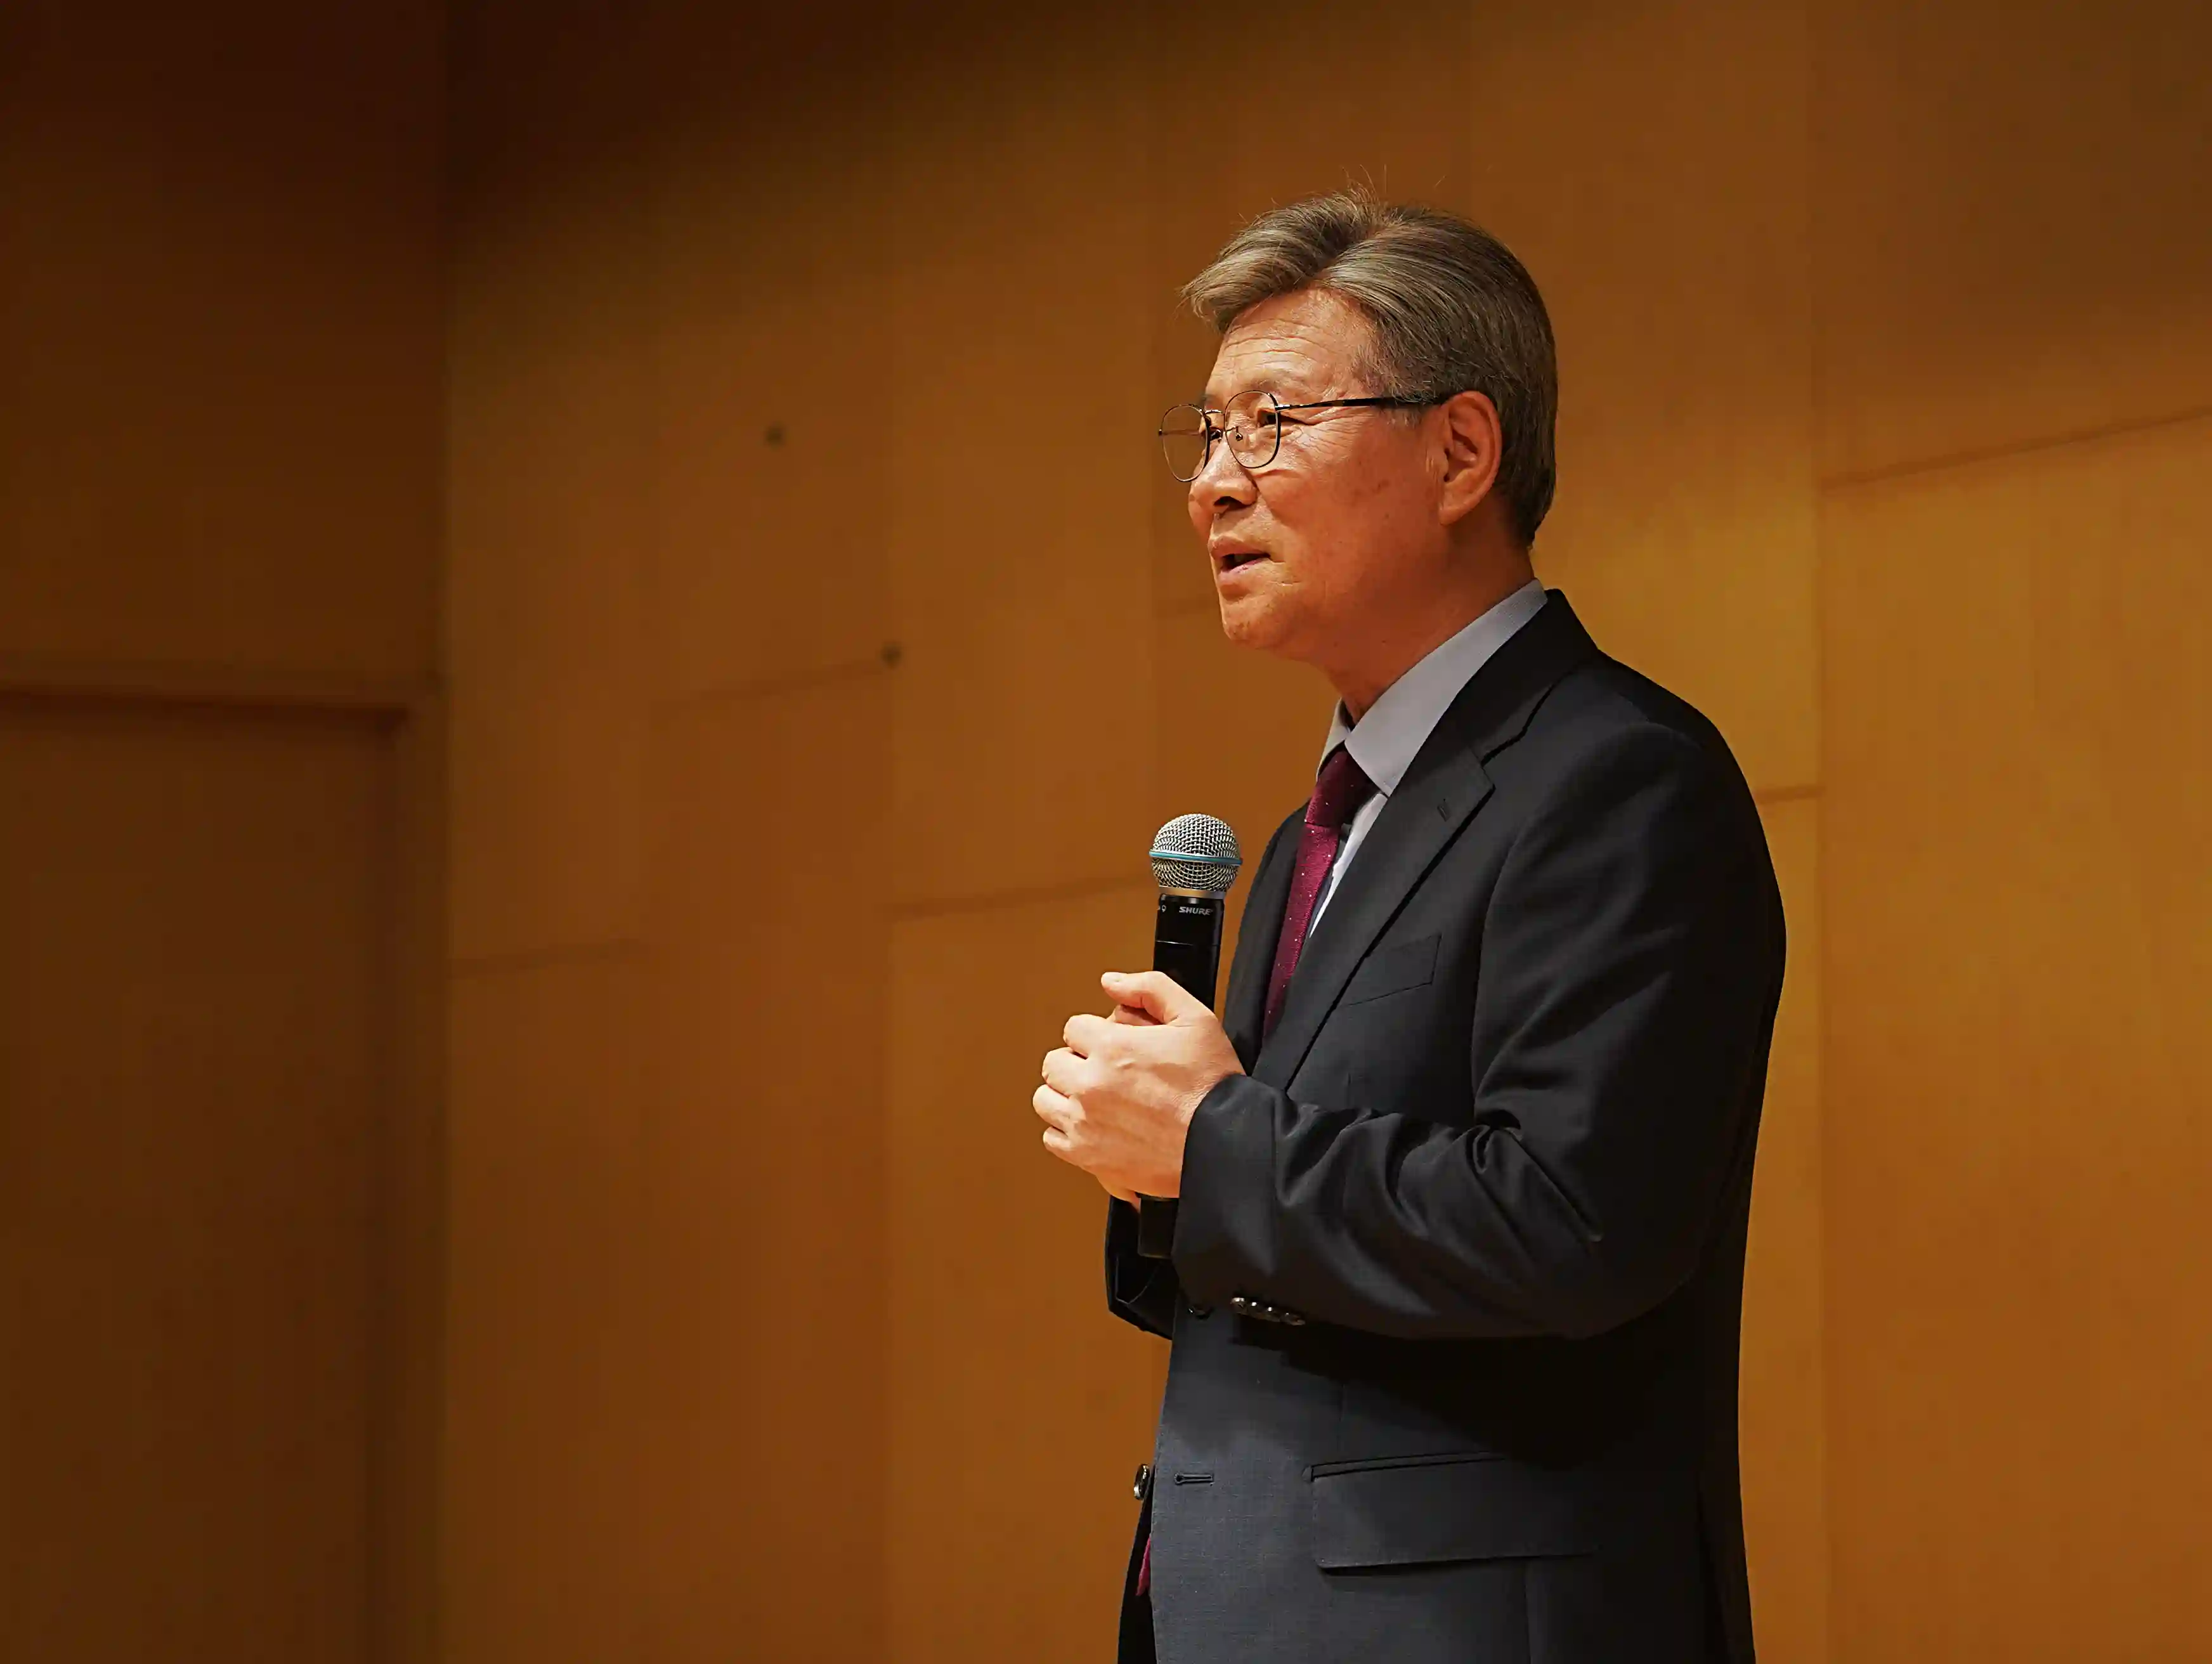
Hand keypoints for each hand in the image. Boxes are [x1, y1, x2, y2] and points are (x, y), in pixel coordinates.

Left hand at [1033, 970, 1244, 1200]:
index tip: (1112, 1047)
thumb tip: (1112, 982)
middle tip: (1105, 1071)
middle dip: (1077, 1062)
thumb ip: (1150, 988)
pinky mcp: (1087, 1156)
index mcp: (1112, 1048)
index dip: (1095, 1034)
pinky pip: (1052, 1138)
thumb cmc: (1212, 1086)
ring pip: (1045, 1099)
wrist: (1222, 1143)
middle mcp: (1091, 1085)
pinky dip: (1067, 1130)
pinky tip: (1093, 1125)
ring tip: (1095, 1097)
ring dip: (1065, 1094)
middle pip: (1054, 1062)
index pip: (1074, 1028)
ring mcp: (1085, 1123)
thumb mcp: (1195, 1018)